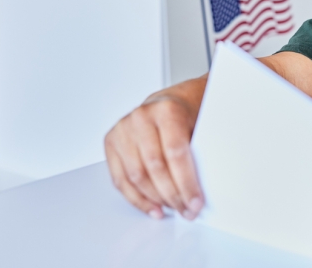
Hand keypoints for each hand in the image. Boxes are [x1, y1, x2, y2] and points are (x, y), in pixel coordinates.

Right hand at [104, 92, 203, 219]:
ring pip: (136, 176)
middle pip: (155, 167)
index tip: (196, 202)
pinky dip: (137, 199)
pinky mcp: (111, 142)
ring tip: (173, 209)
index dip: (186, 182)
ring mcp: (123, 129)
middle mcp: (141, 118)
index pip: (175, 153)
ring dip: (156, 199)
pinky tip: (153, 207)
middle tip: (187, 210)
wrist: (167, 102)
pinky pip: (120, 179)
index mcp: (166, 110)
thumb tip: (199, 191)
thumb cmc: (186, 115)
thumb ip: (199, 152)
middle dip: (173, 195)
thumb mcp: (200, 125)